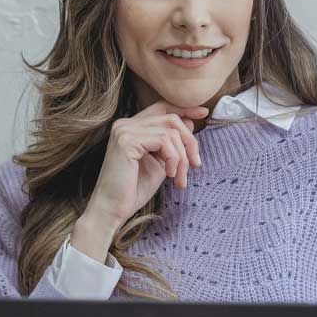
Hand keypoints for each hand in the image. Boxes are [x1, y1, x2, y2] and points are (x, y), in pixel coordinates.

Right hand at [84, 100, 208, 228]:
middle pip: (170, 118)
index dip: (184, 109)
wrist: (113, 209)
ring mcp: (124, 130)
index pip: (161, 107)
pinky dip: (173, 159)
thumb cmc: (134, 190)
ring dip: (182, 157)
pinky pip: (164, 141)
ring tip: (179, 178)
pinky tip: (169, 175)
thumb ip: (171, 144)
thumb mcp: (160, 163)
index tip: (203, 114)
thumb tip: (190, 123)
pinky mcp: (127, 141)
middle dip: (189, 141)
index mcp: (131, 127)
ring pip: (170, 131)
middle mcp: (125, 124)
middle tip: (196, 164)